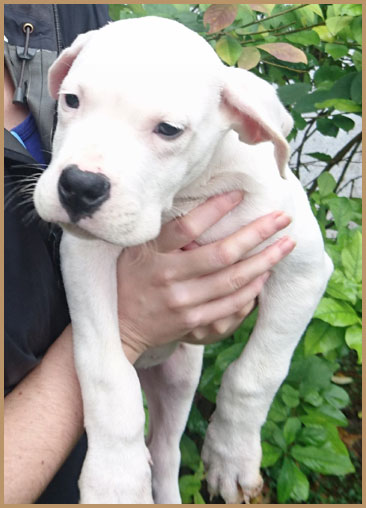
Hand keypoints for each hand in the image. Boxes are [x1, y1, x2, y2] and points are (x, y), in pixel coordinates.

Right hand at [117, 191, 294, 361]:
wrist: (123, 326)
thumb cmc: (131, 279)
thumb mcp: (135, 250)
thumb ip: (161, 232)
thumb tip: (197, 205)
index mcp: (152, 253)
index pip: (188, 226)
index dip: (216, 208)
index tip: (240, 194)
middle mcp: (168, 277)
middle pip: (221, 253)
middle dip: (257, 233)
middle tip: (282, 218)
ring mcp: (183, 302)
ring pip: (233, 280)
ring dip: (265, 261)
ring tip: (286, 244)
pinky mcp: (194, 321)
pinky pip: (231, 304)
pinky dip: (252, 288)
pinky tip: (266, 273)